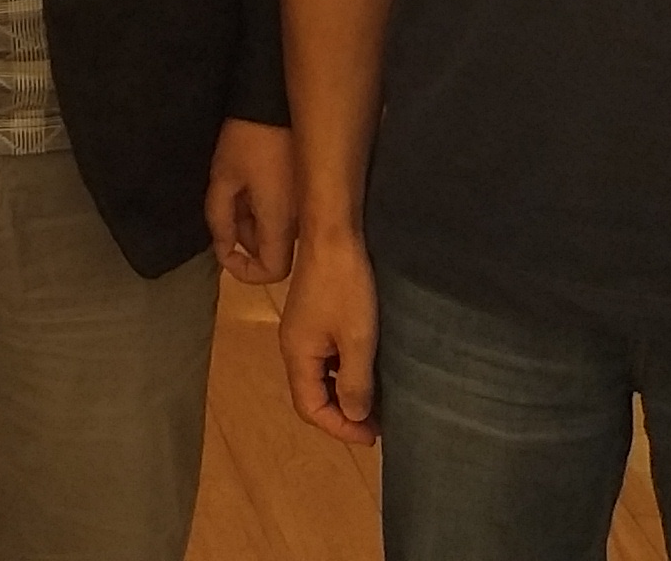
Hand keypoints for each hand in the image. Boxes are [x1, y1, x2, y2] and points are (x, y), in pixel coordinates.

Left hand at [206, 118, 297, 282]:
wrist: (280, 101)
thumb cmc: (249, 139)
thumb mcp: (223, 177)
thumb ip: (220, 219)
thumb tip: (222, 247)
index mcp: (281, 221)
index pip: (273, 272)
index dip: (245, 271)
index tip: (224, 249)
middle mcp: (302, 220)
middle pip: (273, 251)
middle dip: (244, 238)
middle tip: (226, 206)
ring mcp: (307, 204)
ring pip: (278, 232)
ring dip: (253, 221)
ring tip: (235, 187)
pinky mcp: (308, 189)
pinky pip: (286, 213)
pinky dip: (264, 208)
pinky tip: (251, 181)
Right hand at [279, 228, 381, 445]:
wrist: (333, 234)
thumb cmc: (346, 287)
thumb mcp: (358, 339)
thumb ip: (354, 381)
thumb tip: (354, 415)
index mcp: (297, 355)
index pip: (310, 408)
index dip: (340, 428)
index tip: (373, 436)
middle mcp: (292, 346)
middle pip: (311, 395)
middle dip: (342, 415)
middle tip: (378, 425)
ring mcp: (302, 330)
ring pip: (318, 376)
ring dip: (343, 394)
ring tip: (376, 403)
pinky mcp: (313, 316)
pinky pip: (324, 358)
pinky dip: (342, 373)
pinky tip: (365, 371)